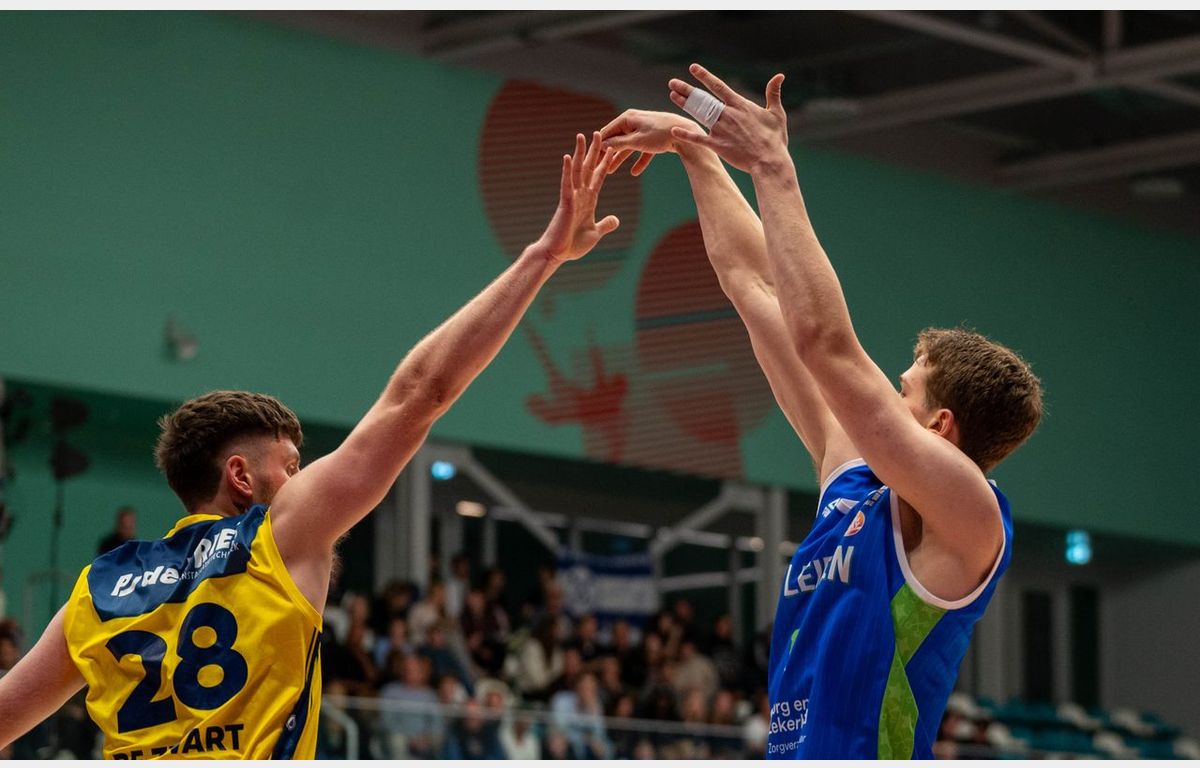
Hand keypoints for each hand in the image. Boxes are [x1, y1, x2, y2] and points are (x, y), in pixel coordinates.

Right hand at [533, 132, 620, 262]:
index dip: (606, 162)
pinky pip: (566, 183)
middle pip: (589, 167)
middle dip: (595, 150)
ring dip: (580, 153)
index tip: (613, 149)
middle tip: (599, 132)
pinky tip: (568, 156)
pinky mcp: (564, 202)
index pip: (599, 177)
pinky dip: (567, 169)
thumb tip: (616, 219)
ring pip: (577, 170)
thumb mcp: (595, 233)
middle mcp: (580, 195)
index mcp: (588, 201)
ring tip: (582, 136)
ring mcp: (572, 197)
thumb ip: (605, 224)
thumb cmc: (573, 244)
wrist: (557, 254)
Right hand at [598, 109, 696, 176]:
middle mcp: (633, 122)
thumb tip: (601, 145)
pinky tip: (635, 173)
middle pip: (616, 139)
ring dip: (620, 159)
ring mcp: (643, 130)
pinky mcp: (653, 138)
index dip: (598, 145)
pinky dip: (639, 160)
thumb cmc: (660, 134)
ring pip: (628, 146)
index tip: (590, 158)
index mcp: (627, 118)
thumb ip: (618, 144)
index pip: (607, 132)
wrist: (686, 133)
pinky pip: (642, 150)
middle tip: (597, 167)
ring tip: (611, 172)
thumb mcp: (636, 141)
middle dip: (607, 153)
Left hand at [667, 64, 789, 174]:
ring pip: (698, 114)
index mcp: (740, 105)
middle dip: (687, 89)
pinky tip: (674, 130)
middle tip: (672, 82)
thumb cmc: (774, 139)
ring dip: (684, 104)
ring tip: (672, 95)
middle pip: (703, 98)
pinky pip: (698, 138)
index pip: (718, 86)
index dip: (705, 76)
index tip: (693, 68)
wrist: (769, 161)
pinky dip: (686, 134)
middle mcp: (728, 114)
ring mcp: (721, 129)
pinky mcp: (717, 145)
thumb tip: (780, 76)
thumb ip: (774, 93)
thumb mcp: (776, 113)